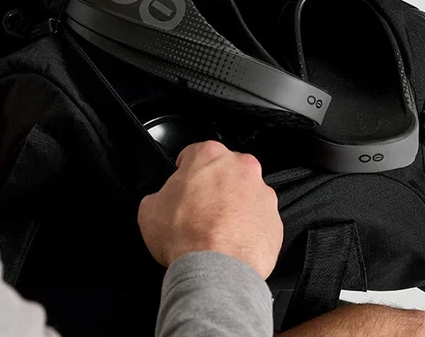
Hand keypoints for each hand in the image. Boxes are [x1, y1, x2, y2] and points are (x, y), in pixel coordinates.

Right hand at [138, 141, 283, 278]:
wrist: (216, 270)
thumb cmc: (186, 236)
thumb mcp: (149, 210)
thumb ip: (159, 196)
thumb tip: (161, 202)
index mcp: (210, 156)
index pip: (194, 153)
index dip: (185, 169)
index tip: (182, 181)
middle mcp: (241, 168)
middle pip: (224, 172)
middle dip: (213, 187)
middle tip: (198, 210)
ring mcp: (262, 193)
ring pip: (245, 194)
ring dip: (233, 207)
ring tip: (216, 231)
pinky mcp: (274, 219)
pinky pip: (259, 220)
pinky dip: (248, 228)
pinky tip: (231, 243)